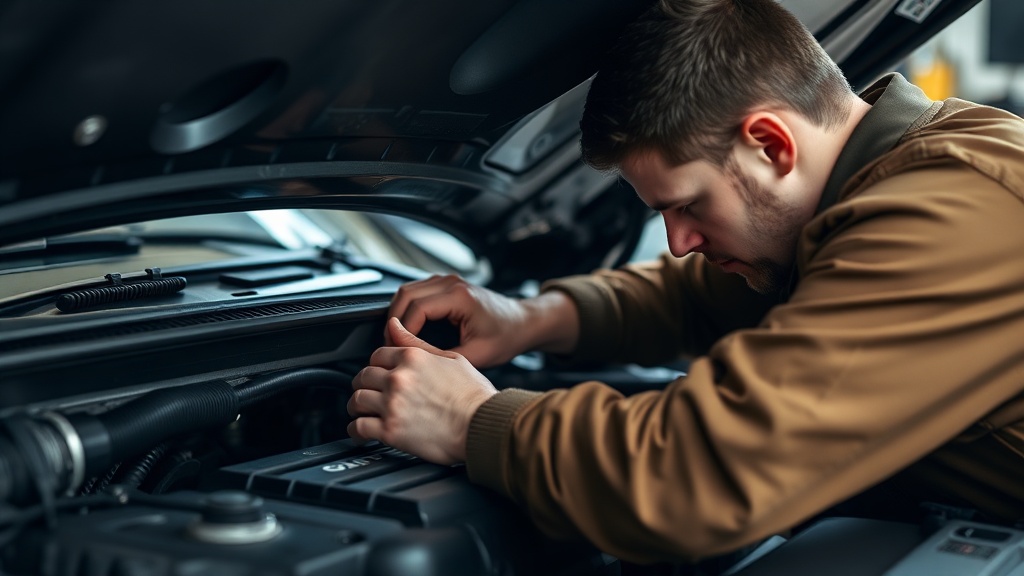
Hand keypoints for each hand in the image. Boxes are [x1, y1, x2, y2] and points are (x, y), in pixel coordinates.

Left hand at [347, 317, 497, 464]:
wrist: (483, 425)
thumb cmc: (474, 396)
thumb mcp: (451, 359)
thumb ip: (418, 344)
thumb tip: (395, 327)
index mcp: (412, 358)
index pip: (378, 355)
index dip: (376, 365)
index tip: (378, 373)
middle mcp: (399, 378)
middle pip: (364, 376)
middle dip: (363, 384)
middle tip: (367, 392)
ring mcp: (392, 404)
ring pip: (357, 400)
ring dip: (357, 406)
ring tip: (360, 412)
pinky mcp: (390, 430)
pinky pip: (359, 427)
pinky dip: (356, 430)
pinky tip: (360, 432)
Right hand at [388, 274, 578, 367]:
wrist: (522, 323)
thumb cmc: (506, 337)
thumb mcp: (475, 355)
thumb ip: (440, 355)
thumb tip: (410, 355)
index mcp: (460, 296)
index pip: (416, 309)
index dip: (401, 332)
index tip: (398, 350)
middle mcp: (452, 283)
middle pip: (405, 295)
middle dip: (394, 322)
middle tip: (392, 346)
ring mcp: (448, 281)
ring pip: (407, 291)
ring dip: (398, 314)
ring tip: (398, 339)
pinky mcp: (446, 285)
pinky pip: (416, 292)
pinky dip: (407, 309)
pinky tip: (409, 328)